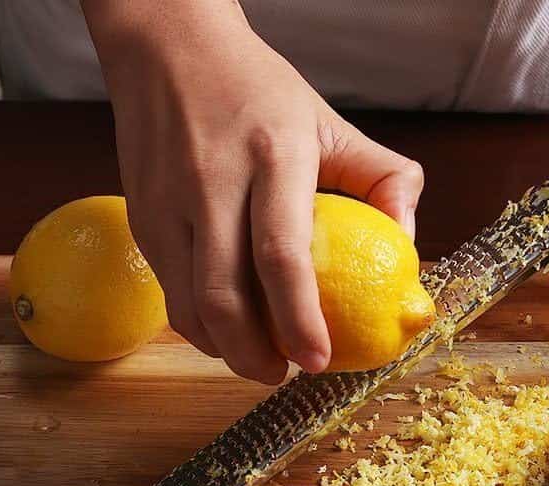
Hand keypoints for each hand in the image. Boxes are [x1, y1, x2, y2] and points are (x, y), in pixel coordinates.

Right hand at [83, 0, 423, 381]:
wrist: (168, 47)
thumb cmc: (260, 92)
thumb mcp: (333, 122)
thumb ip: (385, 180)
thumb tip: (408, 248)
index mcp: (274, 156)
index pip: (281, 255)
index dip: (300, 319)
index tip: (319, 361)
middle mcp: (214, 180)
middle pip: (225, 294)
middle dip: (254, 354)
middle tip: (282, 376)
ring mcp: (168, 200)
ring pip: (188, 302)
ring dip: (223, 349)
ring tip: (256, 361)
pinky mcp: (140, 215)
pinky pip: (169, 289)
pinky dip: (197, 324)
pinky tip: (225, 331)